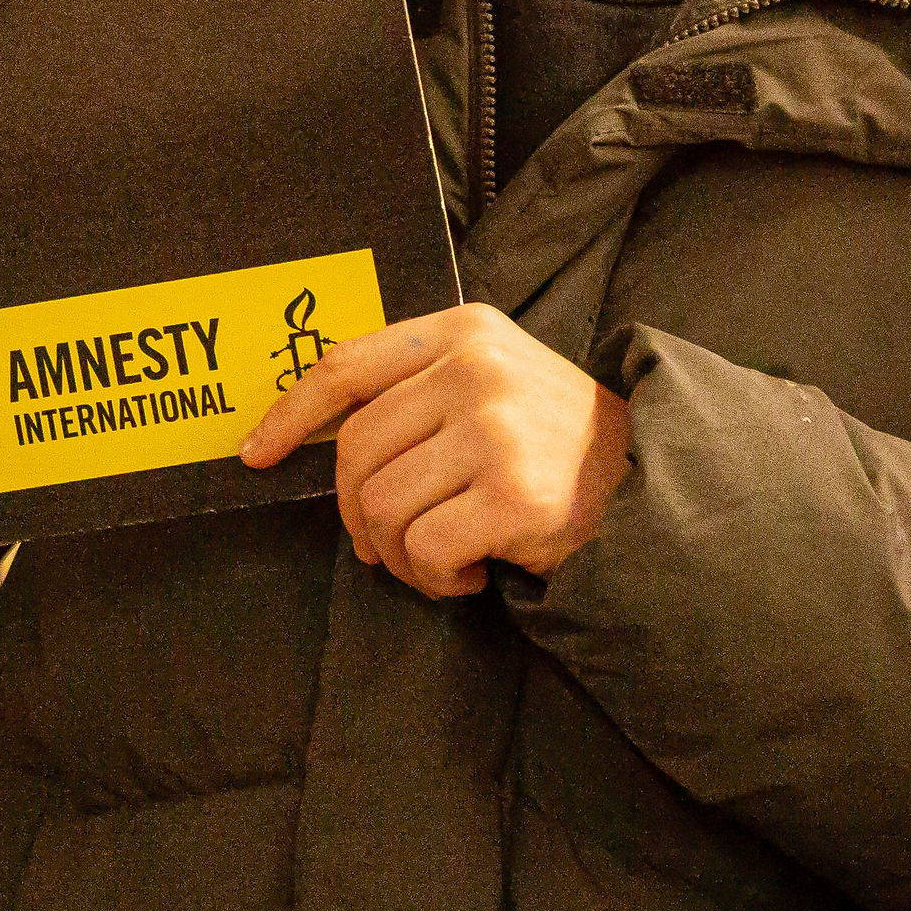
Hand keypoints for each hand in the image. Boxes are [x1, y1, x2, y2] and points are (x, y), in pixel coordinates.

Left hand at [238, 304, 631, 595]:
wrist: (655, 492)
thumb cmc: (555, 447)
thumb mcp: (493, 383)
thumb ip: (415, 388)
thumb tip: (312, 433)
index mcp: (465, 331)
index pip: (347, 365)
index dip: (290, 414)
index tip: (255, 452)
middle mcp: (477, 370)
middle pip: (355, 452)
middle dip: (356, 514)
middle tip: (386, 545)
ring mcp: (497, 430)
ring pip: (382, 507)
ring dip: (399, 555)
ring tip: (440, 560)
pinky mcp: (513, 494)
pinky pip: (424, 550)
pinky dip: (435, 580)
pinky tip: (472, 575)